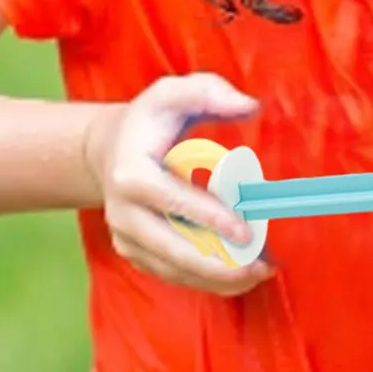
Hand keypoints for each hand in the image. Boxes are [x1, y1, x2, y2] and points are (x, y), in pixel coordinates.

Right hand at [82, 73, 275, 294]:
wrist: (111, 147)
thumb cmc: (153, 118)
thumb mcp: (175, 92)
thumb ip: (211, 92)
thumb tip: (250, 106)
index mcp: (130, 174)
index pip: (173, 202)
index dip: (210, 218)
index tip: (247, 232)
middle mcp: (122, 212)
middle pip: (171, 248)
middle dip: (217, 264)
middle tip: (260, 267)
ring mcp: (126, 236)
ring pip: (173, 269)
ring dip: (216, 278)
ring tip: (259, 273)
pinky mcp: (134, 252)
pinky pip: (171, 274)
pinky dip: (205, 280)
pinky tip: (240, 276)